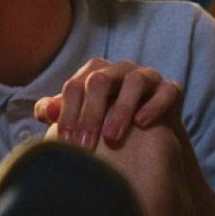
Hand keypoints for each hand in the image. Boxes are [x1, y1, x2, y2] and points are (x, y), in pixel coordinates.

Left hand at [33, 58, 182, 149]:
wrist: (148, 138)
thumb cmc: (106, 126)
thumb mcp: (81, 120)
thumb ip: (60, 113)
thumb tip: (44, 112)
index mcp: (94, 74)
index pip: (74, 86)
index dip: (67, 113)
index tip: (64, 143)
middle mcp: (119, 70)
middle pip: (99, 81)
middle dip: (90, 114)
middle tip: (84, 145)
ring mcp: (146, 76)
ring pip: (133, 82)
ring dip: (121, 109)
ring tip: (112, 137)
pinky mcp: (170, 89)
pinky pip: (166, 90)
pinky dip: (154, 105)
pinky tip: (142, 123)